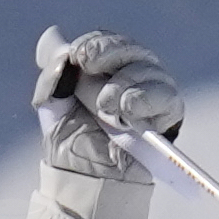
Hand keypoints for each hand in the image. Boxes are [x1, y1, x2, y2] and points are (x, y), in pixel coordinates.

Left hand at [33, 26, 182, 185]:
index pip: (107, 42)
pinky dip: (146, 98)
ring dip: (122, 83)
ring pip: (147, 70)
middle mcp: (131, 75)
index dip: (94, 44)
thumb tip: (57, 41)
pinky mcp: (167, 114)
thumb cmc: (69, 142)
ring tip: (106, 108)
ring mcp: (151, 93)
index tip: (79, 56)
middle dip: (108, 54)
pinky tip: (128, 110)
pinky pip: (166, 96)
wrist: (84, 178)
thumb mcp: (51, 103)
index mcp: (105, 69)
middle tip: (88, 67)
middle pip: (130, 49)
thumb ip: (52, 70)